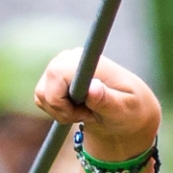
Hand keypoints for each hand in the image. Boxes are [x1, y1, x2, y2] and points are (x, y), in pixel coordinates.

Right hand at [35, 50, 163, 164]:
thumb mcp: (123, 110)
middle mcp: (70, 57)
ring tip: (86, 112)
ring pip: (41, 95)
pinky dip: (57, 110)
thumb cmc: (131, 109)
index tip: (85, 110)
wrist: (127, 111)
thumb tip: (92, 87)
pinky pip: (41, 98)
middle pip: (45, 90)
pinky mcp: (54, 77)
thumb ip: (107, 100)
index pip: (56, 74)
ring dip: (60, 112)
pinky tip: (77, 109)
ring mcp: (60, 65)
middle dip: (62, 110)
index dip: (61, 100)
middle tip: (88, 114)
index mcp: (88, 60)